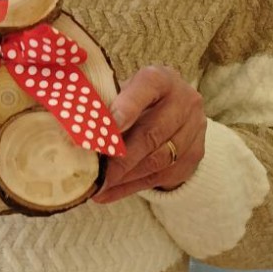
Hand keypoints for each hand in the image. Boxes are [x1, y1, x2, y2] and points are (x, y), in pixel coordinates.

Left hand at [91, 65, 205, 204]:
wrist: (175, 111)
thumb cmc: (137, 99)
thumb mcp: (123, 92)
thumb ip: (106, 104)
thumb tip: (78, 129)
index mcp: (162, 78)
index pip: (147, 87)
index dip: (127, 107)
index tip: (108, 127)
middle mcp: (184, 101)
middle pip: (152, 133)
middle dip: (121, 157)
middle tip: (98, 173)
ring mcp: (194, 129)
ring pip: (158, 160)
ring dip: (125, 176)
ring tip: (99, 186)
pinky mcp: (194, 155)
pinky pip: (161, 177)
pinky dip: (131, 187)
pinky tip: (108, 193)